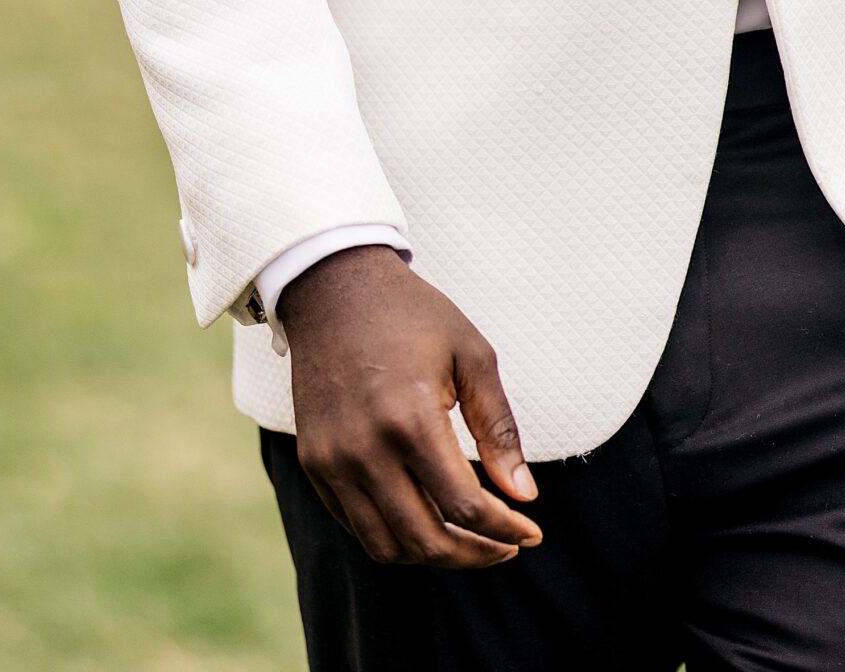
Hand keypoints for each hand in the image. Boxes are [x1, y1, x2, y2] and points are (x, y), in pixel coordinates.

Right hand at [279, 244, 542, 568]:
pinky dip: (395, 537)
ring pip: (386, 545)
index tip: (530, 531)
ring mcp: (333, 462)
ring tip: (470, 542)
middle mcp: (365, 450)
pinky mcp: (314, 464)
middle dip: (475, 554)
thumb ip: (499, 427)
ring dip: (434, 556)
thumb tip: (524, 495)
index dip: (503, 528)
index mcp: (411, 419)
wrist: (334, 288)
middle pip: (425, 539)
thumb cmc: (412, 315)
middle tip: (507, 546)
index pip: (464, 506)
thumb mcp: (472, 354)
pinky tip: (427, 520)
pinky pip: (355, 525)